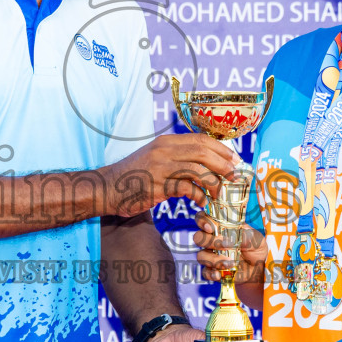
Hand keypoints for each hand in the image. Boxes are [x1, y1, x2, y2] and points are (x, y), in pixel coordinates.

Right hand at [101, 134, 238, 217]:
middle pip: (203, 151)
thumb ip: (176, 157)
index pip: (200, 139)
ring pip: (197, 169)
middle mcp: (164, 151)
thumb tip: (203, 162)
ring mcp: (160, 168)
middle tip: (235, 175)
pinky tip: (202, 202)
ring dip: (214, 181)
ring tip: (220, 192)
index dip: (221, 148)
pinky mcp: (157, 186)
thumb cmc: (133, 176)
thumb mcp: (155, 158)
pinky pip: (186, 189)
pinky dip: (199, 196)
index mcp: (166, 142)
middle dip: (224, 163)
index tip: (234, 159)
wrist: (107, 188)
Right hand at [193, 213, 266, 282]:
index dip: (202, 221)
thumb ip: (247, 236)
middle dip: (210, 241)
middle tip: (227, 245)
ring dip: (214, 259)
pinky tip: (219, 274)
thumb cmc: (255, 249)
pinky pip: (204, 272)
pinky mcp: (212, 270)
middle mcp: (212, 240)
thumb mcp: (257, 239)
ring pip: (201, 255)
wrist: (258, 269)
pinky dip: (211, 274)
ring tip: (231, 263)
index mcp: (220, 227)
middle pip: (198, 237)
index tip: (210, 227)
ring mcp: (211, 255)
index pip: (203, 219)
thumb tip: (235, 238)